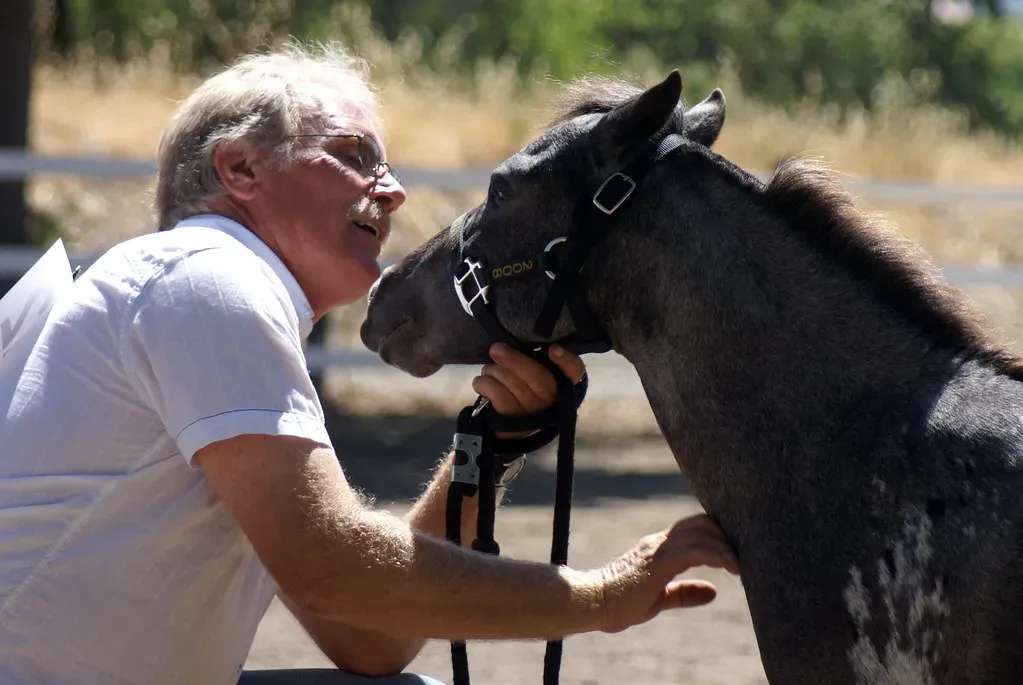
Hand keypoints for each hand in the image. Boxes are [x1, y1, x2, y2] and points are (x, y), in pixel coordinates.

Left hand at [471, 343, 585, 437]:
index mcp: (562, 382)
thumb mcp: (532, 370)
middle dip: (514, 361)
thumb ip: (532, 357)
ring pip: (514, 386)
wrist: (508, 421)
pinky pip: (498, 397)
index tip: (553, 349)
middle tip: (496, 349)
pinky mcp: (513, 423)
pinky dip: (485, 384)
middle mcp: (552, 401)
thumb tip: (514, 343)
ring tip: (489, 369)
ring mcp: (533, 414)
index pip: (575, 371)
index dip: (566, 361)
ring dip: (495, 372)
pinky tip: (482, 381)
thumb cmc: (522, 386)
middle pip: (538, 379)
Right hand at [587, 514, 739, 633]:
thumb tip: (713, 592)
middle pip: (701, 523)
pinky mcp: (659, 562)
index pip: (694, 527)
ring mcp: (659, 549)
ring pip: (701, 534)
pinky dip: (716, 556)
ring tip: (740, 565)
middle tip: (742, 556)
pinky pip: (695, 552)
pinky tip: (731, 566)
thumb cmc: (621, 602)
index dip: (716, 534)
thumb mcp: (660, 599)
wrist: (593, 602)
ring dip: (725, 547)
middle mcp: (660, 542)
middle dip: (725, 535)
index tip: (734, 551)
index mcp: (659, 547)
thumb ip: (685, 593)